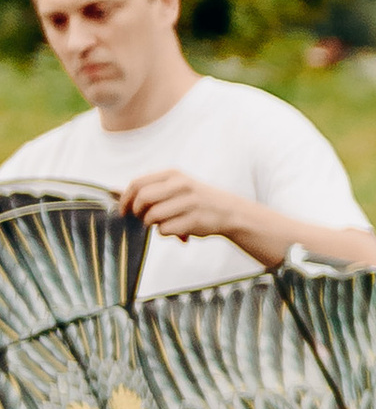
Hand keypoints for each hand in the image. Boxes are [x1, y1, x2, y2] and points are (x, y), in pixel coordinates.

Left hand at [120, 170, 243, 244]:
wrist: (230, 211)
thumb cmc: (195, 200)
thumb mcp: (174, 187)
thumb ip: (147, 188)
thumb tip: (112, 190)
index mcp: (173, 175)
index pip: (137, 184)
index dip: (125, 199)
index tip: (124, 211)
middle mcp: (181, 185)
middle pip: (142, 199)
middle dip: (137, 213)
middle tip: (143, 219)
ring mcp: (189, 202)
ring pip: (152, 216)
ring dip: (153, 225)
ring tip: (164, 224)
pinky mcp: (194, 219)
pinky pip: (165, 230)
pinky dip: (167, 233)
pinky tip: (178, 231)